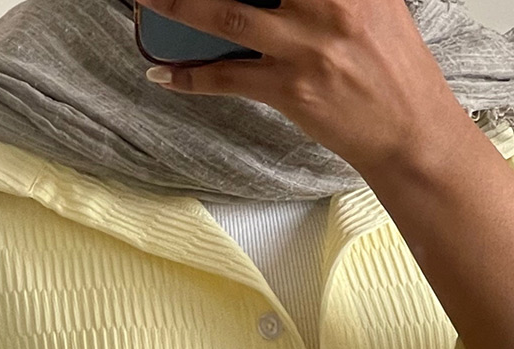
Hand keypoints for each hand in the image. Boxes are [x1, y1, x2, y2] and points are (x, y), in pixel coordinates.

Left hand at [135, 0, 470, 177]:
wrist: (409, 128)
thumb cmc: (389, 65)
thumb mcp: (374, 2)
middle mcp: (329, 3)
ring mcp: (306, 46)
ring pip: (226, 15)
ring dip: (177, 7)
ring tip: (146, 1)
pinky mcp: (290, 90)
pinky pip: (226, 79)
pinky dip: (189, 77)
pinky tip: (162, 73)